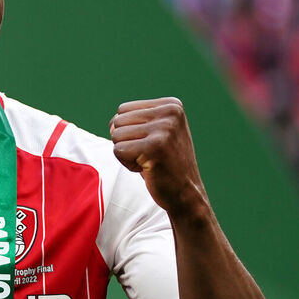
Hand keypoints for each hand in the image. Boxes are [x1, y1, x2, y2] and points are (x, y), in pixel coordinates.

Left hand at [109, 97, 207, 217]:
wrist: (186, 194)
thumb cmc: (165, 163)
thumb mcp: (157, 132)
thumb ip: (135, 119)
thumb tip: (112, 123)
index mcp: (172, 105)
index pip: (123, 109)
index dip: (129, 131)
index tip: (152, 144)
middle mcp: (171, 112)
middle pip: (118, 121)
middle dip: (127, 142)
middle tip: (150, 155)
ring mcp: (164, 129)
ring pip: (116, 135)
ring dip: (127, 154)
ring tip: (149, 161)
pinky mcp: (155, 147)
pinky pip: (118, 150)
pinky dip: (128, 164)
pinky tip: (148, 169)